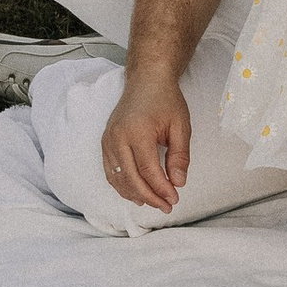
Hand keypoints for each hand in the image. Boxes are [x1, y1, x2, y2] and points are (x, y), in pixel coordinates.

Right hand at [102, 70, 189, 213]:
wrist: (146, 80)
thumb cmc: (165, 100)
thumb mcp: (181, 126)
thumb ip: (179, 156)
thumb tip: (178, 183)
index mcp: (137, 132)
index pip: (148, 171)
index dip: (161, 189)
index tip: (174, 199)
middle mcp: (118, 137)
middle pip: (131, 178)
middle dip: (149, 197)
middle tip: (166, 206)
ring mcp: (108, 140)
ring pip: (118, 178)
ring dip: (135, 194)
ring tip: (154, 202)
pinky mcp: (105, 142)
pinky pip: (110, 172)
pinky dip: (122, 186)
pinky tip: (137, 193)